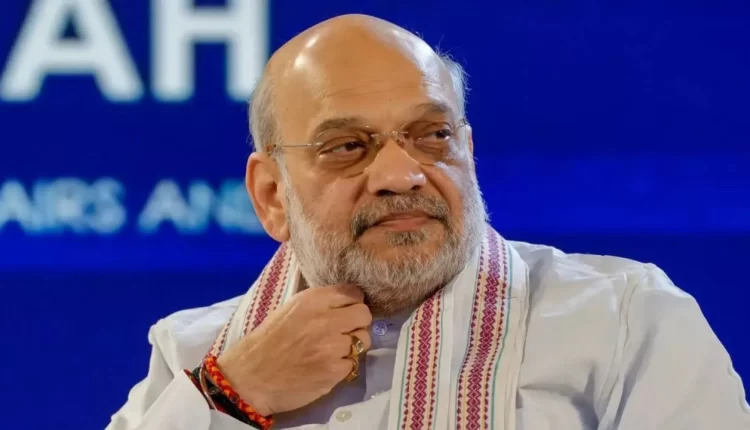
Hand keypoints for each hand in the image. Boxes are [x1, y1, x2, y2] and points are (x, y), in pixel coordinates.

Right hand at [215, 284, 372, 415]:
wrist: (250, 377)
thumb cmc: (267, 341)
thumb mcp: (291, 309)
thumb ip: (319, 304)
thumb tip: (345, 303)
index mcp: (314, 300)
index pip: (354, 292)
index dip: (352, 303)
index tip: (345, 312)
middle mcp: (327, 319)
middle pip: (365, 315)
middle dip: (358, 324)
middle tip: (344, 333)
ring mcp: (333, 346)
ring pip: (363, 340)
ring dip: (353, 346)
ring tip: (334, 352)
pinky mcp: (334, 370)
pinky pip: (353, 363)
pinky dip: (343, 366)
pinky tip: (326, 367)